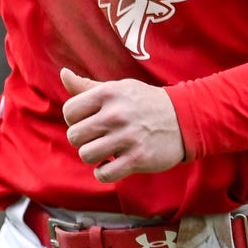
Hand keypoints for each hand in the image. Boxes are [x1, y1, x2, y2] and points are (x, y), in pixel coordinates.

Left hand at [59, 67, 185, 182]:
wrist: (184, 119)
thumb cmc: (144, 103)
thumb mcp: (119, 88)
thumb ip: (88, 86)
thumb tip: (63, 74)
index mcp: (108, 93)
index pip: (69, 111)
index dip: (75, 120)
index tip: (89, 122)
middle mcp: (116, 114)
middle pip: (74, 136)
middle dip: (83, 139)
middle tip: (98, 138)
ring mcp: (127, 137)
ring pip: (86, 155)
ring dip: (94, 156)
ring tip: (106, 150)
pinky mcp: (138, 158)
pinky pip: (103, 174)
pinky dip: (104, 172)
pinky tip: (113, 164)